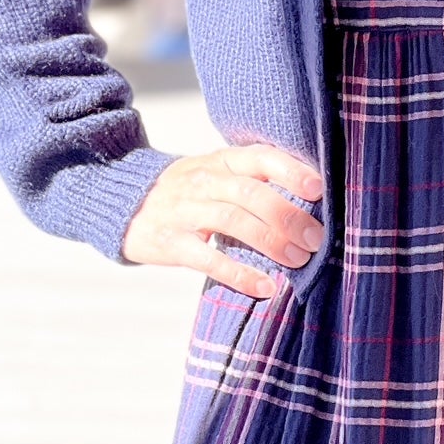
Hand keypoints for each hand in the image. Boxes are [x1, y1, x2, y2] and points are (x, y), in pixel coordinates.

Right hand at [121, 141, 324, 295]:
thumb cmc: (188, 190)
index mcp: (221, 160)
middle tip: (317, 238)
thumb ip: (253, 179)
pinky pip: (207, 258)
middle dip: (288, 215)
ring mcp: (184, 210)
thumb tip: (312, 197)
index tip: (319, 189)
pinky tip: (265, 286)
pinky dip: (238, 273)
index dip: (290, 170)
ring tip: (298, 260)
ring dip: (270, 241)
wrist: (124, 204)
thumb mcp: (215, 172)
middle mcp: (203, 180)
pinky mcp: (170, 242)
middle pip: (250, 192)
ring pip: (232, 220)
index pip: (259, 157)